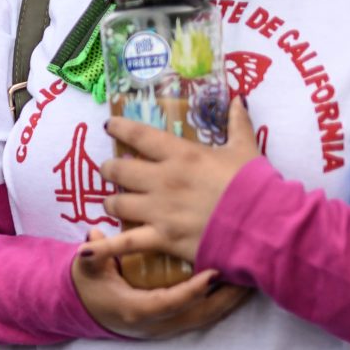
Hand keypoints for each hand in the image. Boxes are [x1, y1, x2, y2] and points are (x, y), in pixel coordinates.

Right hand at [72, 233, 254, 338]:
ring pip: (206, 317)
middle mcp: (155, 324)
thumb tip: (94, 236)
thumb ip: (92, 255)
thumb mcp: (86, 270)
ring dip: (229, 300)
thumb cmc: (90, 286)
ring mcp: (166, 327)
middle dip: (225, 297)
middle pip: (199, 314)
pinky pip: (204, 315)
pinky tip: (237, 287)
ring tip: (251, 279)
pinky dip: (222, 302)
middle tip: (247, 275)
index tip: (213, 272)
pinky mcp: (174, 323)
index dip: (193, 289)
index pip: (171, 302)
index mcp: (135, 310)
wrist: (88, 310)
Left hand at [102, 98, 260, 264]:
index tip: (109, 126)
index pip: (139, 135)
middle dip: (110, 169)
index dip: (119, 128)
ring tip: (113, 201)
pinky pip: (124, 243)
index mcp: (181, 154)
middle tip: (111, 170)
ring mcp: (158, 210)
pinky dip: (103, 248)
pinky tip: (84, 249)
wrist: (264, 224)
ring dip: (111, 201)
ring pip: (116, 202)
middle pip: (118, 170)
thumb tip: (238, 99)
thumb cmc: (255, 185)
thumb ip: (238, 123)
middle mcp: (162, 179)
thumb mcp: (246, 148)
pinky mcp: (161, 238)